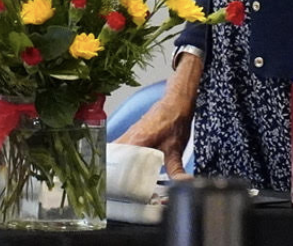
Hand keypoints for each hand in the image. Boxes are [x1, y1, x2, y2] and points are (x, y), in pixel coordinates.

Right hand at [116, 54, 201, 178]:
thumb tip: (181, 185)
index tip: (117, 189)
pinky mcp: (132, 133)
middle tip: (113, 188)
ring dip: (114, 164)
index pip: (119, 163)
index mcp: (137, 142)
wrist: (175, 104)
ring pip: (114, 151)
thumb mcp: (176, 151)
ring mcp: (129, 134)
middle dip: (112, 173)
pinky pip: (119, 146)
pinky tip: (123, 166)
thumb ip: (176, 171)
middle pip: (112, 158)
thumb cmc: (174, 122)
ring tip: (115, 181)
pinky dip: (119, 157)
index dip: (117, 177)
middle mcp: (129, 137)